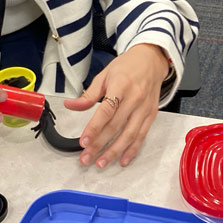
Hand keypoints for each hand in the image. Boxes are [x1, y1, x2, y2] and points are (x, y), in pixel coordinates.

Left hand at [64, 43, 168, 168]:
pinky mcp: (151, 115)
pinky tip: (122, 159)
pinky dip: (132, 150)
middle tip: (86, 157)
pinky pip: (141, 135)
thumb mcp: (105, 75)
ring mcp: (144, 108)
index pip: (106, 111)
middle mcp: (135, 98)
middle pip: (116, 126)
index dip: (94, 128)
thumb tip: (71, 105)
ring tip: (101, 163)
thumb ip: (89, 94)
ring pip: (129, 134)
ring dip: (115, 151)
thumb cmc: (128, 66)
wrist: (151, 60)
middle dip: (99, 145)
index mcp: (121, 85)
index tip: (83, 141)